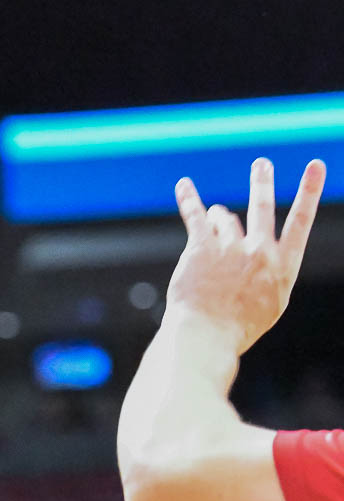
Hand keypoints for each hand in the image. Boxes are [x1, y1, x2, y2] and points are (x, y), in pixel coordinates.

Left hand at [165, 158, 325, 353]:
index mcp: (282, 267)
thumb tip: (262, 251)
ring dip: (218, 219)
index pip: (300, 222)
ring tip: (214, 225)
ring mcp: (230, 248)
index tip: (316, 166)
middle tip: (261, 164)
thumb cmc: (237, 328)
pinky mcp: (201, 248)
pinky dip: (190, 199)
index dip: (309, 191)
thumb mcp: (269, 305)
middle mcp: (259, 252)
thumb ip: (270, 274)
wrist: (207, 336)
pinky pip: (196, 215)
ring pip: (224, 218)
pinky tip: (184, 186)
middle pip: (262, 207)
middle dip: (262, 182)